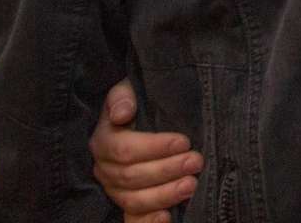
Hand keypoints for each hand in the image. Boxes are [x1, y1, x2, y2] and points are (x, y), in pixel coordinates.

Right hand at [90, 79, 202, 222]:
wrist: (141, 119)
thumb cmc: (138, 103)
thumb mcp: (129, 90)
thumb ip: (122, 96)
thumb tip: (122, 113)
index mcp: (103, 141)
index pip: (125, 150)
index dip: (155, 147)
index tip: (184, 141)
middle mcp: (104, 169)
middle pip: (132, 177)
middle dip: (167, 170)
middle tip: (196, 161)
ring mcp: (115, 190)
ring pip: (134, 200)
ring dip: (164, 195)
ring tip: (191, 185)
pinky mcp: (128, 203)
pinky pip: (133, 219)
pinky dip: (149, 221)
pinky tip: (167, 217)